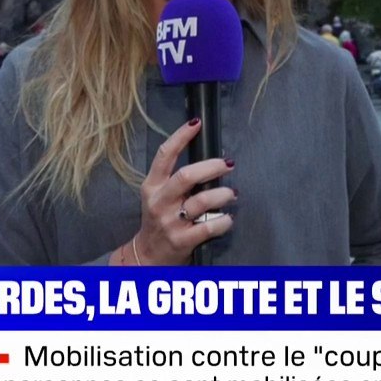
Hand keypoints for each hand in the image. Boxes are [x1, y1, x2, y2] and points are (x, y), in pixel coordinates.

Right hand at [111, 119, 235, 265]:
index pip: (164, 156)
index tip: (196, 123)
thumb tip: (209, 161)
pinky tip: (228, 219)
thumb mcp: (158, 196)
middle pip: (186, 176)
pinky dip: (224, 221)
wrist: (148, 257)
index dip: (180, 137)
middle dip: (211, 166)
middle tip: (228, 164)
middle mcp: (159, 202)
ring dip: (222, 194)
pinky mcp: (182, 240)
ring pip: (201, 201)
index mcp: (152, 186)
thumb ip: (176, 179)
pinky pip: (209, 226)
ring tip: (232, 194)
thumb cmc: (159, 220)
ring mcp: (170, 222)